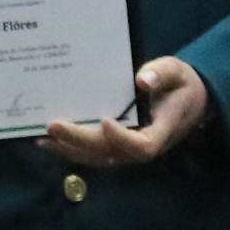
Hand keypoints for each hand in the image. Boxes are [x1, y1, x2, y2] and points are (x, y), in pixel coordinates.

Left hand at [43, 57, 210, 167]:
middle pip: (110, 152)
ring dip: (69, 149)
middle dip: (80, 140)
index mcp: (162, 130)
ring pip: (97, 158)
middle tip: (53, 126)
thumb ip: (162, 74)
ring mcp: (128, 150)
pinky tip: (48, 139)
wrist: (187, 101)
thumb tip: (142, 79)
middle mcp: (142, 145)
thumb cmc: (181, 85)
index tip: (105, 120)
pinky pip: (93, 153)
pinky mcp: (116, 147)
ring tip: (42, 137)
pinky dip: (70, 148)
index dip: (123, 138)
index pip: (143, 145)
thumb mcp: (177, 72)